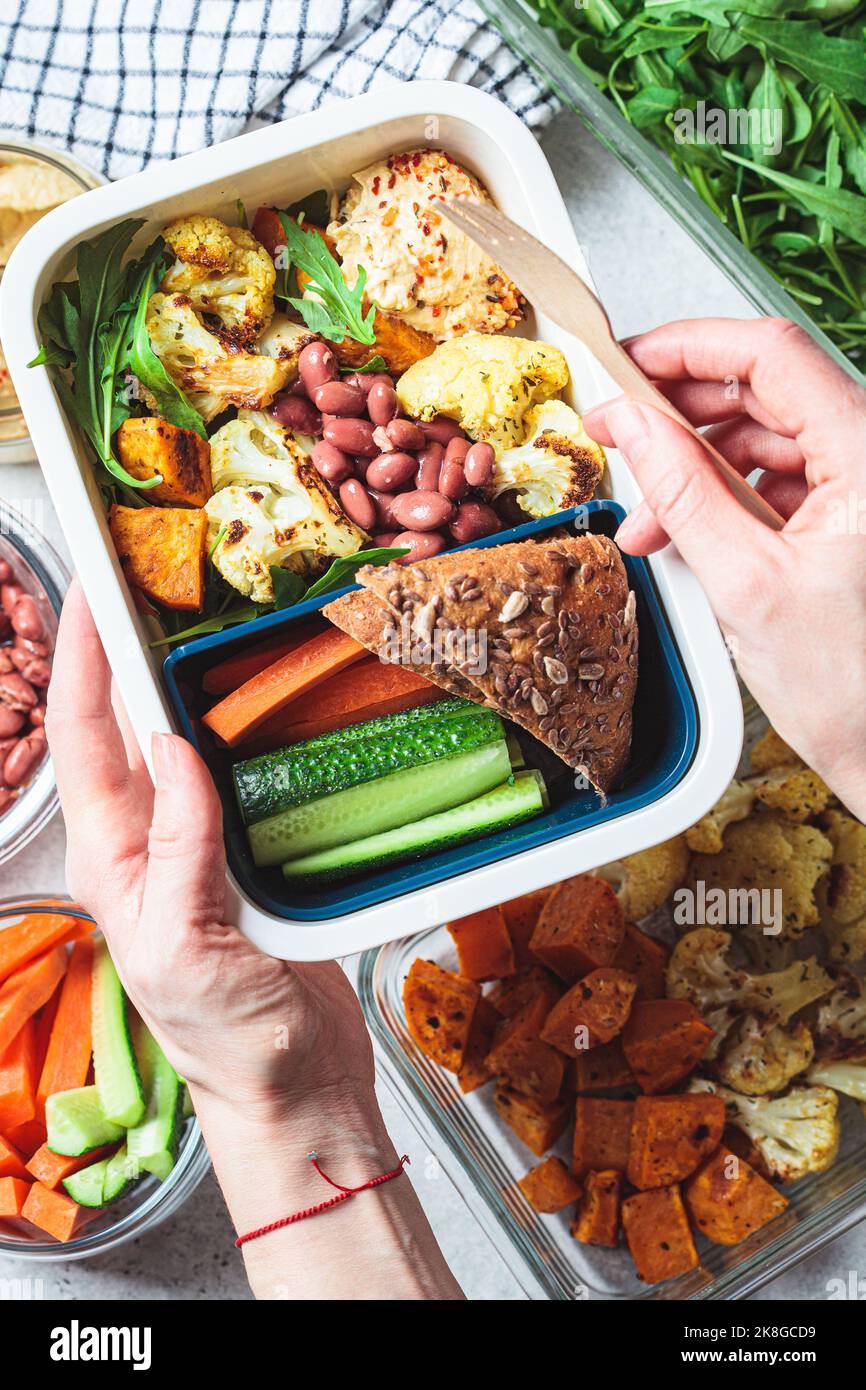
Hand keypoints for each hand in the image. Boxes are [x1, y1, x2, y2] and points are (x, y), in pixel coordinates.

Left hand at [46, 581, 463, 1298]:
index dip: (81, 657)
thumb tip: (170, 746)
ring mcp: (202, 841)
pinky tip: (273, 692)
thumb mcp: (188, 946)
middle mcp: (150, 838)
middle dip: (128, 644)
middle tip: (154, 575)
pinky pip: (243, 768)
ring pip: (185, 737)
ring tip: (210, 612)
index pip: (83, 736)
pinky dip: (249, 722)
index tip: (94, 588)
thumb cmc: (230, 1041)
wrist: (296, 1089)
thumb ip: (179, 848)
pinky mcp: (255, 849)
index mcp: (114, 857)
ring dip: (189, 674)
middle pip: (126, 721)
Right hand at [582, 317, 865, 817]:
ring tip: (644, 516)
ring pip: (764, 439)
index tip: (628, 362)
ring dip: (694, 468)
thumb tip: (632, 425)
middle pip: (765, 392)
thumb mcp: (747, 585)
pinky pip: (775, 482)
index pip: (772, 355)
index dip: (690, 347)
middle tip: (618, 432)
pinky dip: (721, 501)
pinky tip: (679, 534)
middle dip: (681, 414)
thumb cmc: (854, 688)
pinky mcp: (847, 518)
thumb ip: (684, 492)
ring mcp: (859, 488)